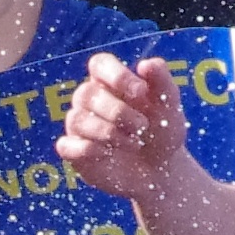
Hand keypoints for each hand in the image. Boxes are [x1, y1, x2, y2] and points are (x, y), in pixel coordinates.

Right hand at [56, 54, 192, 204]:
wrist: (160, 171)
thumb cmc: (161, 132)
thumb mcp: (168, 106)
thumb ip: (161, 81)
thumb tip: (146, 64)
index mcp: (110, 82)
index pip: (99, 64)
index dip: (116, 75)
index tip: (140, 91)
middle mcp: (89, 100)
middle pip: (86, 93)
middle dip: (118, 112)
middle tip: (142, 126)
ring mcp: (79, 126)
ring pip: (76, 119)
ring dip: (107, 132)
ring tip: (134, 144)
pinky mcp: (73, 151)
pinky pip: (66, 145)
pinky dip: (87, 149)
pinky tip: (108, 154)